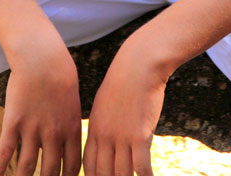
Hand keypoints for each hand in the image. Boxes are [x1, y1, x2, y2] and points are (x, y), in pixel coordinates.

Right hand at [0, 32, 81, 175]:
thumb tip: (68, 142)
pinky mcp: (13, 122)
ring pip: (27, 167)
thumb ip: (70, 124)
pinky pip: (5, 151)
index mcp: (71, 129)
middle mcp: (53, 134)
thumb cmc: (60, 75)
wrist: (42, 57)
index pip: (72, 166)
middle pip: (50, 172)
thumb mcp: (72, 101)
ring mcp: (32, 129)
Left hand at [83, 40, 166, 175]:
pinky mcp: (140, 136)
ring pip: (122, 174)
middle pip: (103, 174)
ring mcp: (122, 137)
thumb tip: (107, 142)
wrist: (139, 66)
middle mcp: (105, 136)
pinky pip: (141, 167)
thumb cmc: (125, 81)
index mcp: (95, 128)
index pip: (89, 165)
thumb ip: (104, 124)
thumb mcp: (105, 103)